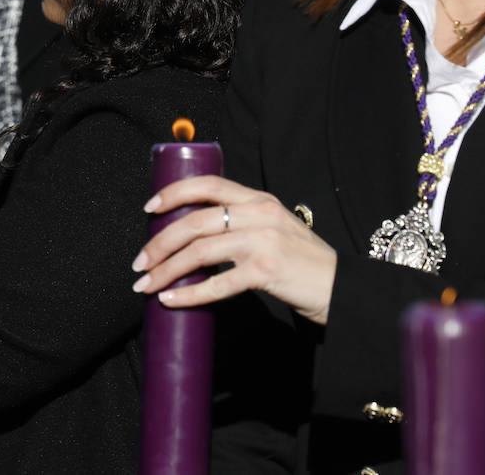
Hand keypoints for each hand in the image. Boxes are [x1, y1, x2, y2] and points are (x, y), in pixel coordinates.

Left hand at [131, 176, 337, 325]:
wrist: (345, 290)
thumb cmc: (305, 264)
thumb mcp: (276, 229)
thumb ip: (243, 224)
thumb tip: (193, 237)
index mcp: (259, 199)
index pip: (209, 184)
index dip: (174, 192)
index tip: (149, 208)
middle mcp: (260, 214)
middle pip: (194, 220)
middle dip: (159, 241)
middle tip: (139, 262)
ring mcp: (263, 241)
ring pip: (199, 251)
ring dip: (166, 269)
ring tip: (146, 284)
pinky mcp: (266, 271)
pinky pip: (216, 283)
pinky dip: (188, 293)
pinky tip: (170, 299)